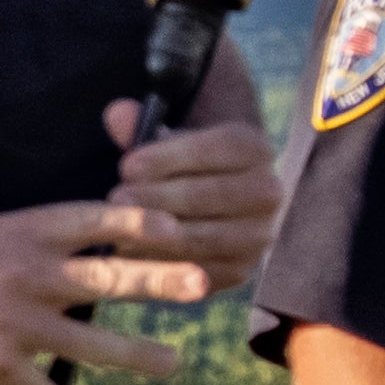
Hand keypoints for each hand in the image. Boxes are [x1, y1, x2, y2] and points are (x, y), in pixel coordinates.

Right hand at [0, 195, 215, 384]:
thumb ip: (35, 248)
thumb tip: (95, 257)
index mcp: (19, 232)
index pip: (94, 220)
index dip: (140, 222)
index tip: (178, 226)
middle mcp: (24, 273)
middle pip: (110, 276)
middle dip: (162, 282)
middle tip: (204, 287)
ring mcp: (14, 323)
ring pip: (95, 343)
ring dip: (139, 356)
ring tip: (171, 363)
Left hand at [104, 99, 287, 279]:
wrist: (214, 201)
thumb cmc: (184, 163)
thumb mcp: (167, 139)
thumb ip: (141, 125)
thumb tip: (116, 113)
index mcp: (254, 149)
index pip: (216, 150)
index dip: (170, 158)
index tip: (128, 166)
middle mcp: (268, 192)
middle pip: (210, 195)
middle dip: (158, 198)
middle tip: (117, 199)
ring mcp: (259, 235)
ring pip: (203, 236)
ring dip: (157, 234)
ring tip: (119, 227)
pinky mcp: (241, 270)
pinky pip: (199, 270)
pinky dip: (162, 264)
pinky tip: (132, 253)